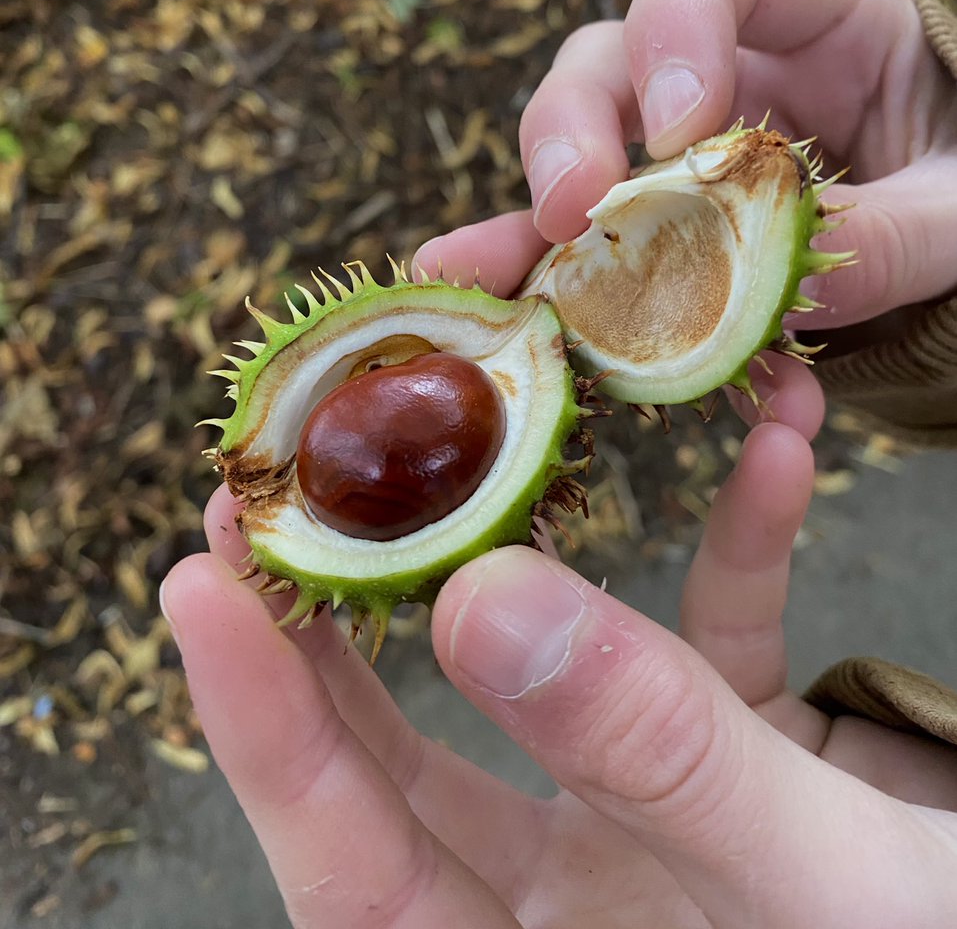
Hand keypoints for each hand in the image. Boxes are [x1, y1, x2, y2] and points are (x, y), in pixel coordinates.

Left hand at [162, 423, 956, 926]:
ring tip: (477, 424)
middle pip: (414, 753)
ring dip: (531, 543)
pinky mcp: (755, 756)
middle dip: (339, 611)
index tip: (201, 582)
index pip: (354, 867)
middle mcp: (581, 902)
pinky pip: (723, 639)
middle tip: (280, 479)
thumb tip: (482, 603)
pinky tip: (776, 448)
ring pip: (550, 672)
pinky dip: (741, 544)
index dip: (264, 731)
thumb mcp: (820, 892)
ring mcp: (659, 824)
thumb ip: (656, 758)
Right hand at [414, 0, 956, 433]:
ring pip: (570, 153)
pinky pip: (588, 252)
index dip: (674, 18)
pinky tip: (513, 320)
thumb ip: (902, 234)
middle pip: (606, 56)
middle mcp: (725, 75)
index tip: (679, 127)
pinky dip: (549, 288)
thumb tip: (801, 292)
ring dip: (528, 217)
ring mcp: (674, 156)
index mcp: (819, 21)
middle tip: (576, 208)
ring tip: (492, 276)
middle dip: (573, 127)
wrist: (956, 257)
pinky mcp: (654, 233)